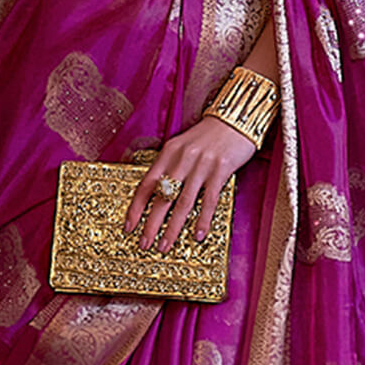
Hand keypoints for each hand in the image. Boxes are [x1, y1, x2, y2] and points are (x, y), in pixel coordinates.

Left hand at [125, 116, 255, 252]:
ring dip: (172, 228)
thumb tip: (160, 194)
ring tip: (165, 246)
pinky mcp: (220, 171)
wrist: (235, 119)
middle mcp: (181, 159)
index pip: (146, 184)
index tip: (129, 227)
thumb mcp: (183, 146)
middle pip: (161, 198)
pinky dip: (202, 220)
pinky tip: (197, 235)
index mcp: (168, 153)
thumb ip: (171, 167)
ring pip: (182, 203)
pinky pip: (208, 200)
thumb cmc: (209, 136)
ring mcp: (200, 166)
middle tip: (144, 244)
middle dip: (151, 225)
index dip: (136, 208)